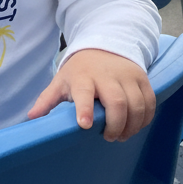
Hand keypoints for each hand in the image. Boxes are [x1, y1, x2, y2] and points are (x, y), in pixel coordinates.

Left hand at [26, 48, 155, 141]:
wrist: (104, 47)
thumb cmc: (80, 70)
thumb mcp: (61, 81)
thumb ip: (47, 100)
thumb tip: (32, 117)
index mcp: (83, 77)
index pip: (84, 92)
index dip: (84, 109)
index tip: (84, 125)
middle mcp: (107, 76)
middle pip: (117, 102)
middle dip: (115, 125)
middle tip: (108, 137)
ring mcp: (128, 77)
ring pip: (137, 105)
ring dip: (132, 125)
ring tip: (121, 135)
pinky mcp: (143, 79)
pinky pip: (150, 102)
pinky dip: (145, 118)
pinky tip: (135, 126)